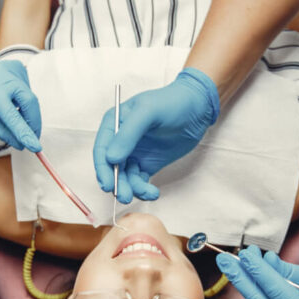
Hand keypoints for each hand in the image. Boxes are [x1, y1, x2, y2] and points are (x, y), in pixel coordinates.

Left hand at [0, 53, 42, 151]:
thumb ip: (1, 130)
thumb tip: (21, 144)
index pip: (11, 114)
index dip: (24, 132)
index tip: (35, 147)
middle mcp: (3, 74)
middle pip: (29, 102)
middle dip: (34, 123)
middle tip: (32, 139)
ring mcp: (12, 68)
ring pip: (30, 97)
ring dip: (28, 114)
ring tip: (16, 117)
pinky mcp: (18, 67)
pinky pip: (28, 90)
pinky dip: (25, 103)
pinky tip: (13, 101)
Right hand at [92, 67, 219, 202]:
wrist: (197, 109)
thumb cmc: (171, 102)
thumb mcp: (148, 112)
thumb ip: (128, 134)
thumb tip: (111, 158)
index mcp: (114, 124)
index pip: (101, 150)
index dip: (102, 169)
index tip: (107, 185)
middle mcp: (120, 141)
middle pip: (111, 168)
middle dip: (117, 183)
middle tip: (125, 196)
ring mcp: (134, 154)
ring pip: (125, 178)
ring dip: (132, 189)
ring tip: (147, 192)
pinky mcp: (147, 164)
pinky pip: (139, 182)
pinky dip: (143, 190)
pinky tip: (153, 192)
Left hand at [217, 246, 298, 298]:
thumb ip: (287, 271)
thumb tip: (264, 259)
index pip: (277, 290)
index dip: (260, 270)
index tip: (246, 254)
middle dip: (239, 276)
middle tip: (223, 258)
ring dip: (246, 282)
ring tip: (248, 263)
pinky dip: (253, 296)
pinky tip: (259, 285)